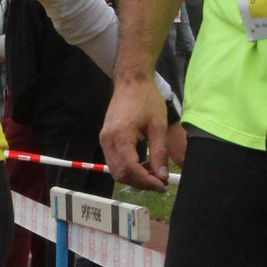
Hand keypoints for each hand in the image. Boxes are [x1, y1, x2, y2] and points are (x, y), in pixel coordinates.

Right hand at [101, 73, 170, 190]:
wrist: (131, 81)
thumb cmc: (146, 99)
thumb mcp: (158, 126)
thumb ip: (159, 153)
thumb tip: (162, 177)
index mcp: (120, 137)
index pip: (130, 169)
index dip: (146, 181)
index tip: (162, 186)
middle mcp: (107, 141)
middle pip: (120, 174)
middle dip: (141, 183)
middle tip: (160, 183)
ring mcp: (104, 140)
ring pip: (116, 170)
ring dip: (134, 177)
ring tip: (154, 174)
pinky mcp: (106, 139)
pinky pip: (115, 161)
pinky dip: (129, 168)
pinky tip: (144, 164)